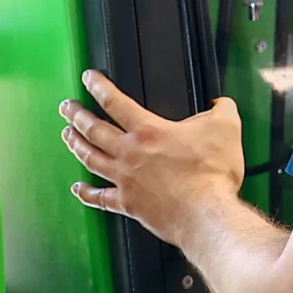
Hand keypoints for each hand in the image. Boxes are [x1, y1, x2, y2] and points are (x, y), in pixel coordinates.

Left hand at [60, 70, 246, 248]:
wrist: (206, 214)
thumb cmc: (212, 174)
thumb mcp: (226, 128)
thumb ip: (222, 110)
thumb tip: (221, 104)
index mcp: (149, 131)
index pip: (115, 102)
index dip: (99, 86)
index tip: (88, 78)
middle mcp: (130, 154)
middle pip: (93, 129)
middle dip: (76, 115)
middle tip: (66, 107)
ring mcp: (125, 180)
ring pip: (90, 158)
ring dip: (75, 145)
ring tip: (67, 135)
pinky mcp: (129, 204)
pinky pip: (99, 198)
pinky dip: (86, 192)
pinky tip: (78, 188)